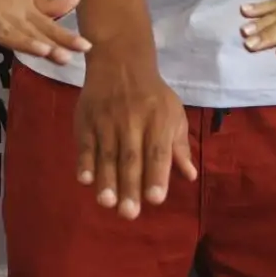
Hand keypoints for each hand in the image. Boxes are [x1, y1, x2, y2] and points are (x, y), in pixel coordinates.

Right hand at [0, 0, 90, 62]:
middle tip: (67, 57)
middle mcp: (10, 13)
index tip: (86, 47)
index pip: (49, 26)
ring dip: (22, 40)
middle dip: (49, 44)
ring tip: (40, 49)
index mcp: (25, 9)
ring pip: (6, 31)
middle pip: (32, 31)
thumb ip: (49, 3)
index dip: (66, 37)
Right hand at [76, 53, 197, 218]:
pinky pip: (86, 143)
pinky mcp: (87, 120)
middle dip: (129, 186)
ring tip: (107, 203)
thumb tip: (191, 175)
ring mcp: (107, 120)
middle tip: (129, 214)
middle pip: (131, 158)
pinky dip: (84, 162)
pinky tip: (85, 180)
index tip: (155, 199)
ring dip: (106, 180)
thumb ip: (179, 146)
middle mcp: (132, 121)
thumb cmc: (153, 95)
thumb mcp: (173, 114)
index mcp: (158, 120)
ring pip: (106, 154)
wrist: (120, 62)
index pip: (158, 151)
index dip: (157, 175)